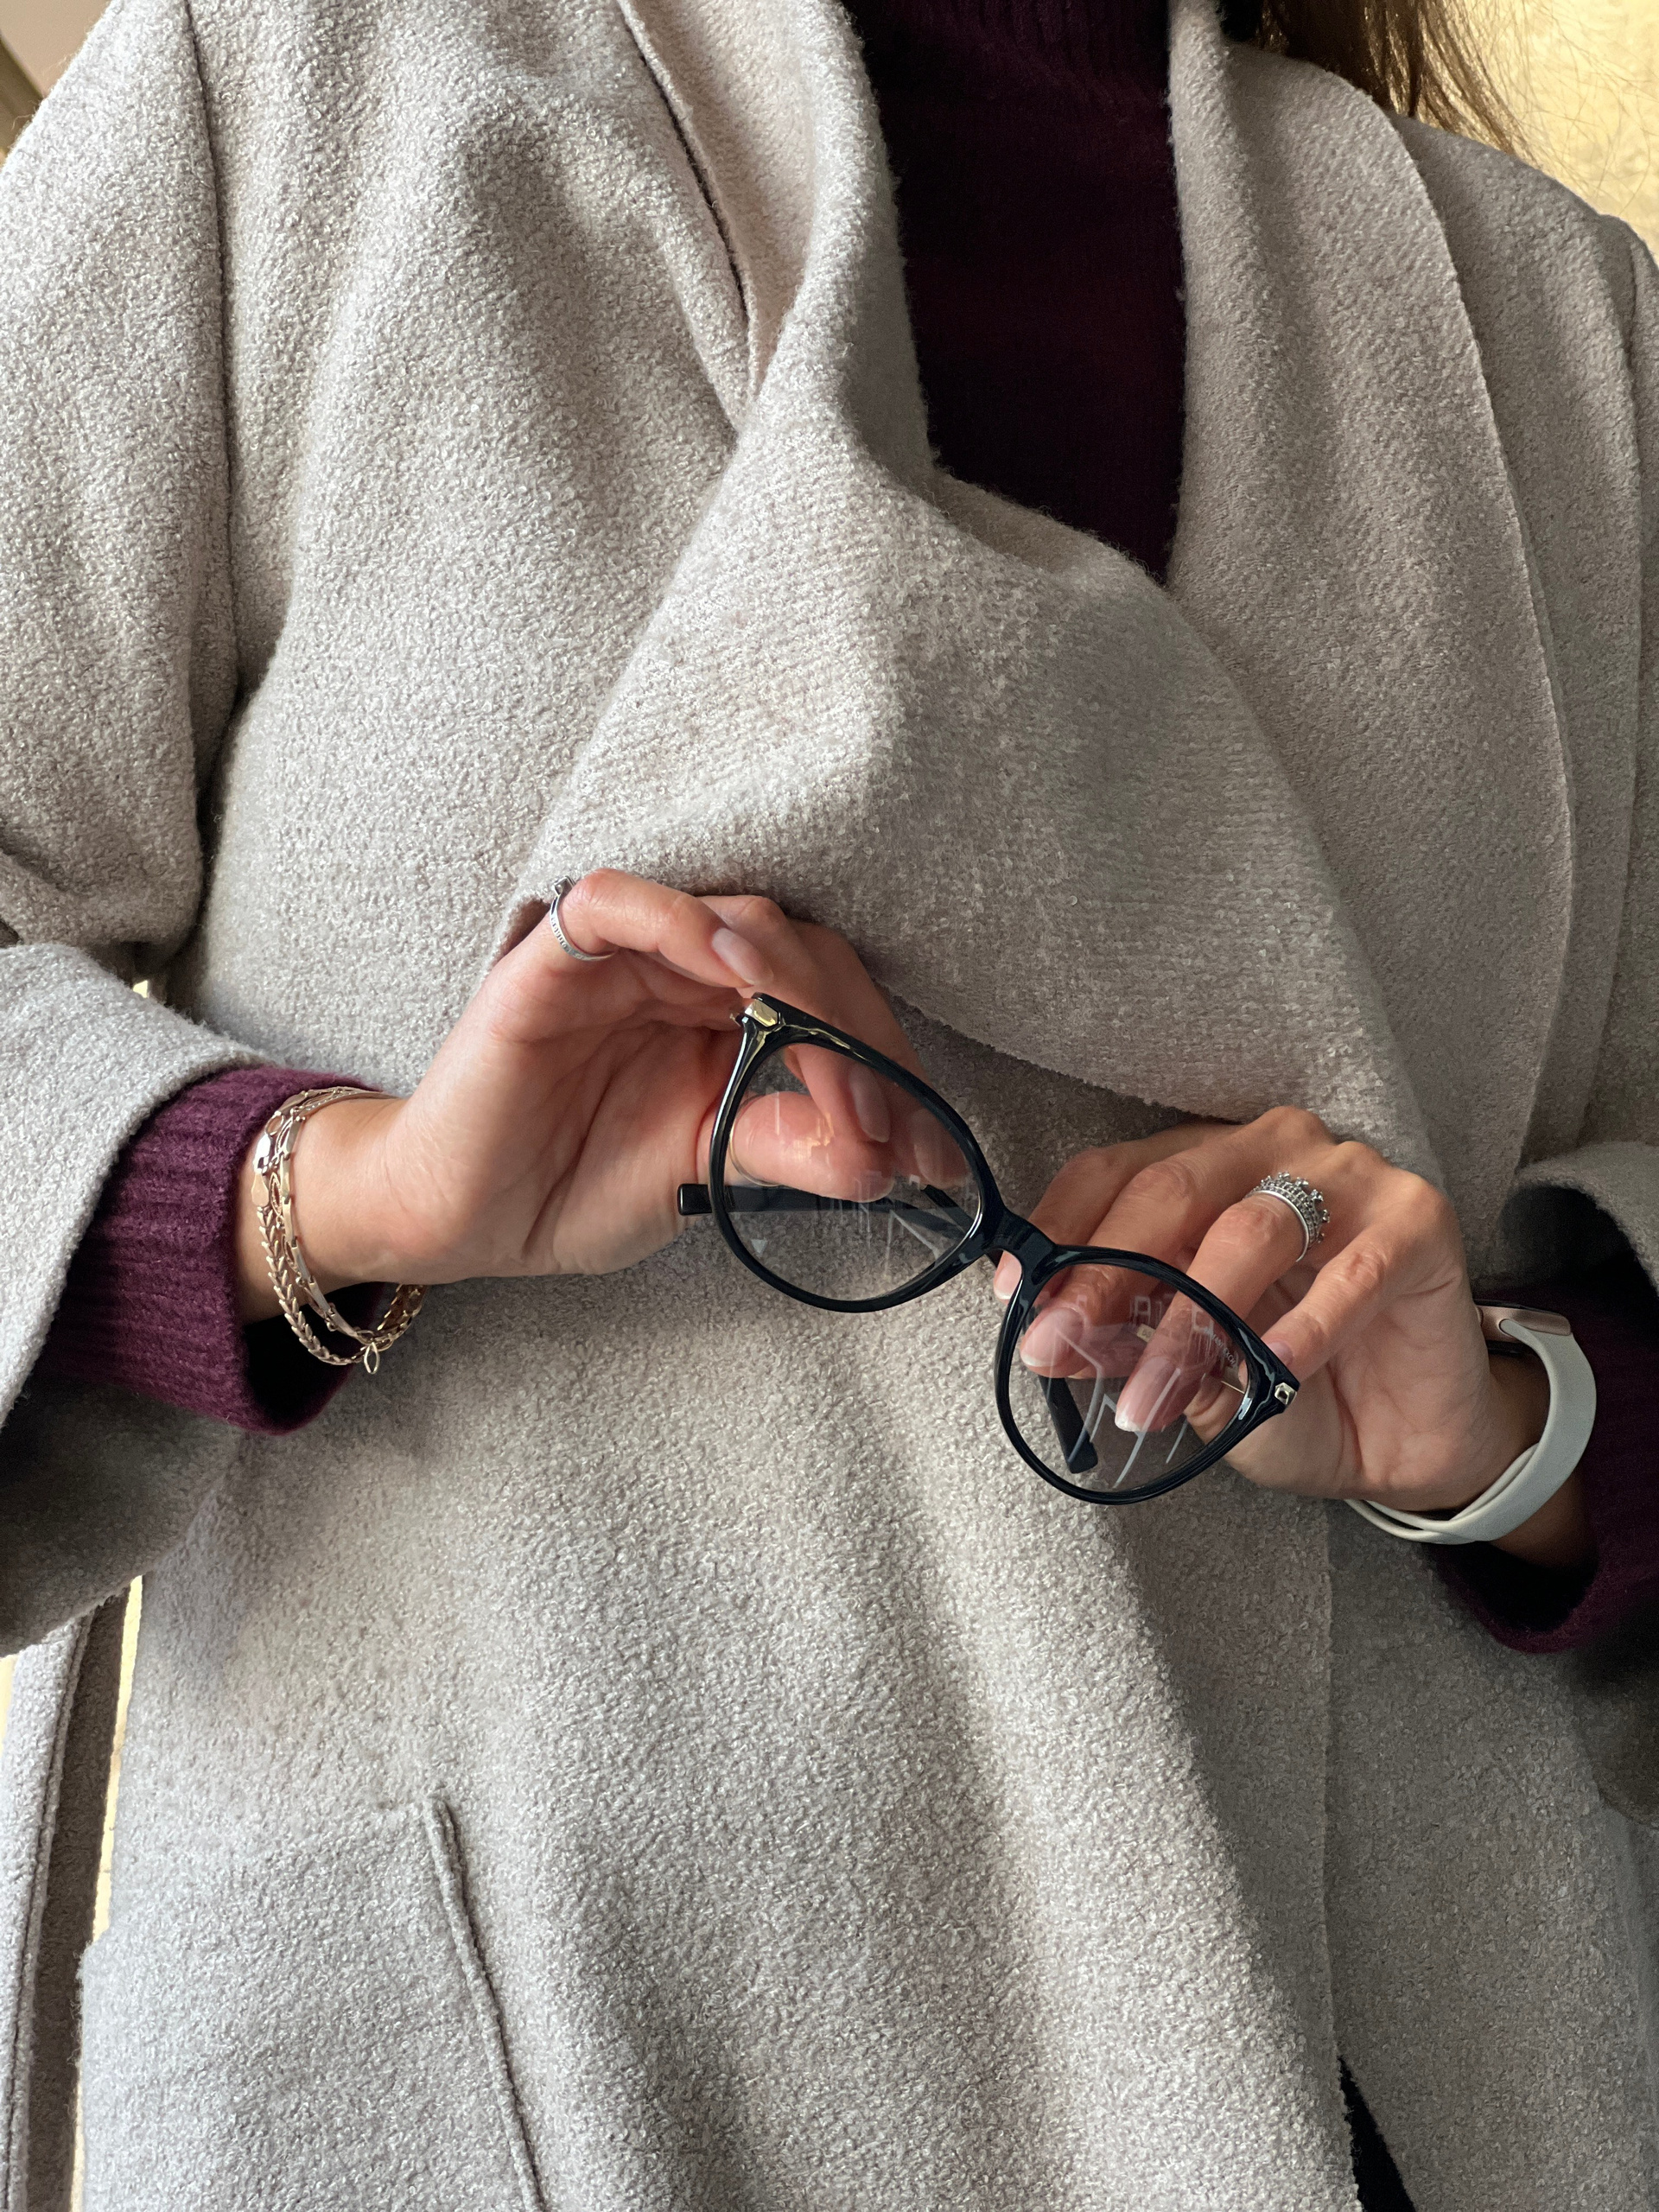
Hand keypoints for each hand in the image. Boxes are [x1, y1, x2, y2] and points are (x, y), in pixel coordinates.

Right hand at [235, 870, 918, 1316]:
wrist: (460, 1220)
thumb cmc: (572, 1183)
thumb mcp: (707, 1171)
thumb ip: (789, 1147)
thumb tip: (893, 1159)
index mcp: (730, 1013)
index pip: (833, 998)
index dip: (888, 1060)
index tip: (928, 1146)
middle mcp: (686, 971)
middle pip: (804, 953)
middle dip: (860, 1036)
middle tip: (888, 1124)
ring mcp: (623, 959)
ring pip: (734, 921)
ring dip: (798, 985)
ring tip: (830, 1065)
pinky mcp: (552, 961)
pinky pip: (617, 905)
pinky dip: (677, 922)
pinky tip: (727, 968)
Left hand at [995, 1111, 1590, 1568]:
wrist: (1404, 1442)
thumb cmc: (1291, 1390)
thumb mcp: (1193, 1371)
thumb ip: (1134, 1341)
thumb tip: (1061, 1334)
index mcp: (1206, 1164)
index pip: (1114, 1173)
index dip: (1059, 1233)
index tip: (1015, 1299)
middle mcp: (1273, 1149)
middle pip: (1170, 1192)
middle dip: (1103, 1276)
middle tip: (1059, 1346)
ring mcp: (1351, 1175)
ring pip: (1248, 1229)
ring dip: (1189, 1320)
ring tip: (1149, 1396)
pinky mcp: (1418, 1219)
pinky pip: (1351, 1269)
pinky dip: (1304, 1325)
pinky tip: (1272, 1369)